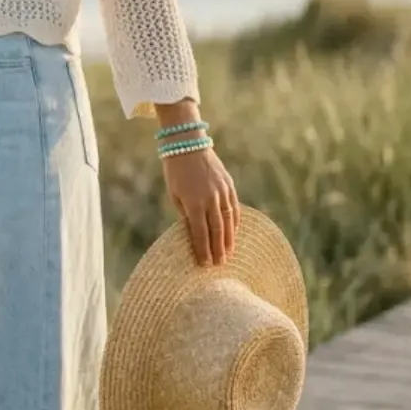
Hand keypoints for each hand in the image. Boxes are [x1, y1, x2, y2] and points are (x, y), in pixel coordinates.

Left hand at [161, 147, 240, 266]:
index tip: (205, 264)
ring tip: (229, 253)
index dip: (203, 250)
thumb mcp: (174, 194)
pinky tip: (235, 232)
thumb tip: (195, 231)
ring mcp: (222, 192)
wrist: (187, 145)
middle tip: (220, 264)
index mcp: (193, 203)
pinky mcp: (229, 185)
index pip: (200, 233)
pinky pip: (235, 207)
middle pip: (217, 230)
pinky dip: (236, 221)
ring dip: (230, 239)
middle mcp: (210, 199)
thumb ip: (185, 213)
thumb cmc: (175, 172)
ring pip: (229, 221)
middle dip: (218, 249)